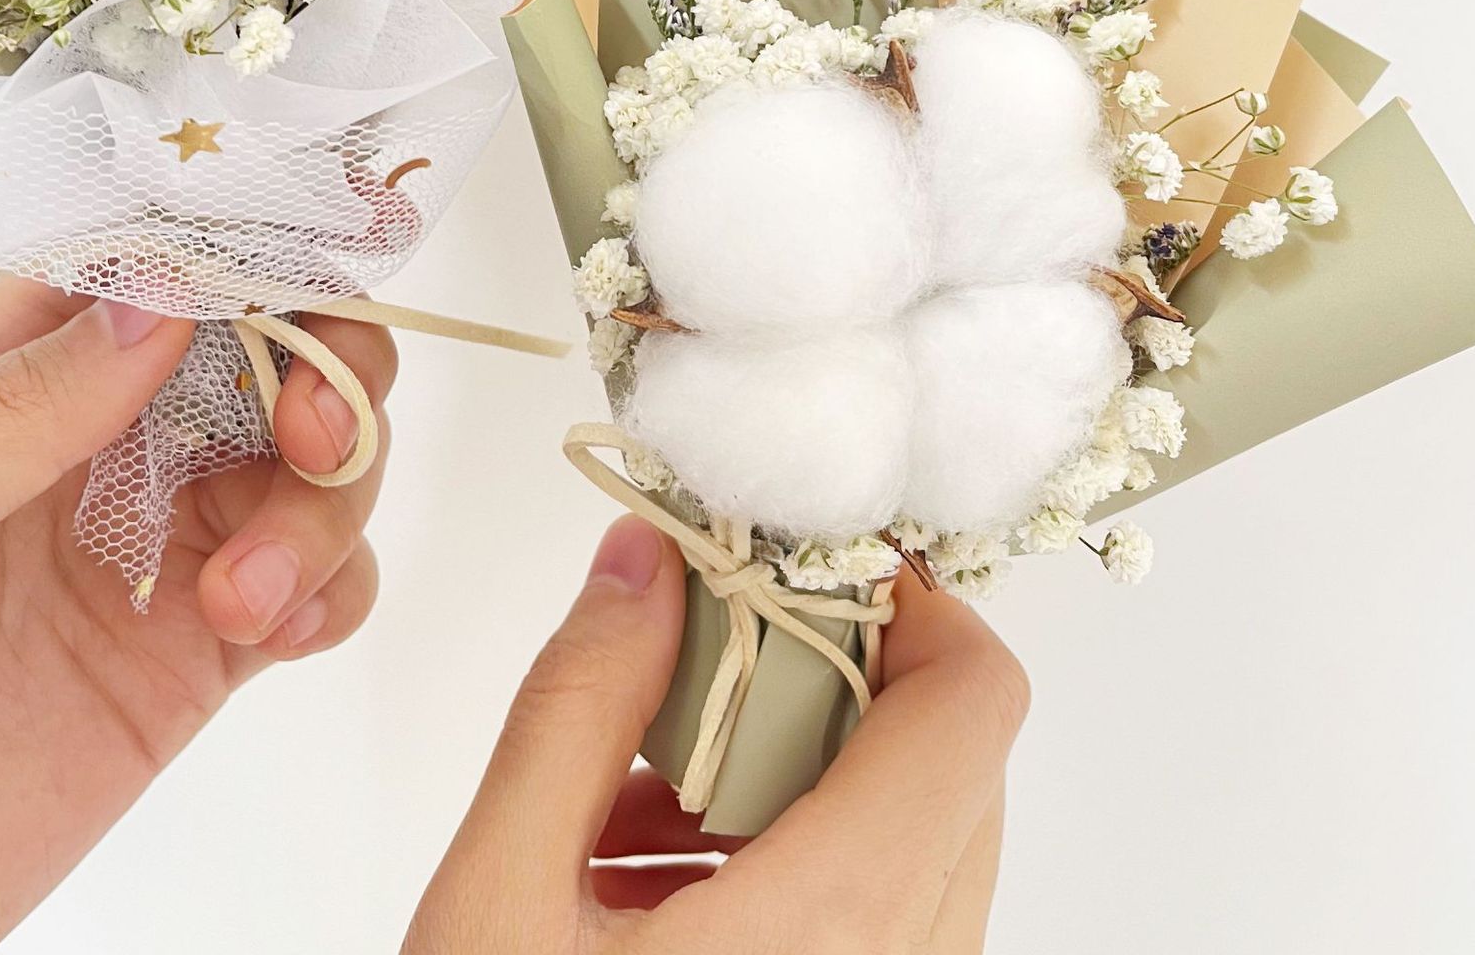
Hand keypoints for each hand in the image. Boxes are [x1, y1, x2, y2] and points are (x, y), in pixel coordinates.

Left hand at [0, 277, 395, 954]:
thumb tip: (156, 302)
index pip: (146, 266)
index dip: (244, 257)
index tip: (300, 295)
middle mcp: (92, 443)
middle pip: (263, 349)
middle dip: (324, 372)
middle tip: (314, 440)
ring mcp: (154, 546)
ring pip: (309, 458)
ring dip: (327, 502)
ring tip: (247, 601)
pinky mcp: (198, 652)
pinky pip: (318, 581)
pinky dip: (337, 587)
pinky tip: (278, 635)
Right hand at [406, 517, 1024, 953]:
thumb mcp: (501, 899)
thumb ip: (579, 703)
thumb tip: (645, 555)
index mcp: (839, 926)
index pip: (973, 704)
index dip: (903, 603)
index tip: (788, 566)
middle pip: (943, 764)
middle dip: (818, 685)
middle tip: (684, 669)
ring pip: (909, 844)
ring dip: (788, 778)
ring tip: (630, 800)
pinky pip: (876, 922)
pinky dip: (787, 864)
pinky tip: (643, 887)